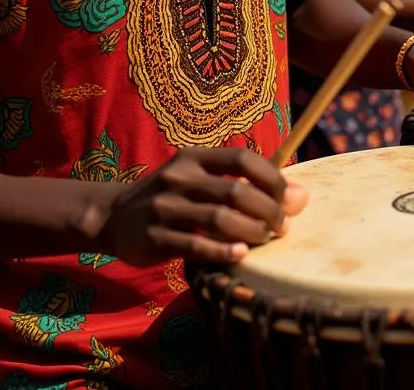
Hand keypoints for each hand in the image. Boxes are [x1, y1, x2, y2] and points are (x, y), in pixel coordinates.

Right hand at [96, 148, 308, 266]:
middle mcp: (179, 178)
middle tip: (282, 225)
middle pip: (236, 190)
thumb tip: (300, 195)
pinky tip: (241, 256)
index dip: (272, 177)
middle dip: (267, 209)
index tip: (289, 197)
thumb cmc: (172, 196)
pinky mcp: (154, 238)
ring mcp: (165, 207)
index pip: (242, 159)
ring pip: (219, 218)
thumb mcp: (198, 178)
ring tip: (267, 240)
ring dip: (251, 232)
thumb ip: (244, 183)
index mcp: (194, 157)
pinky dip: (222, 251)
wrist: (113, 216)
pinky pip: (195, 245)